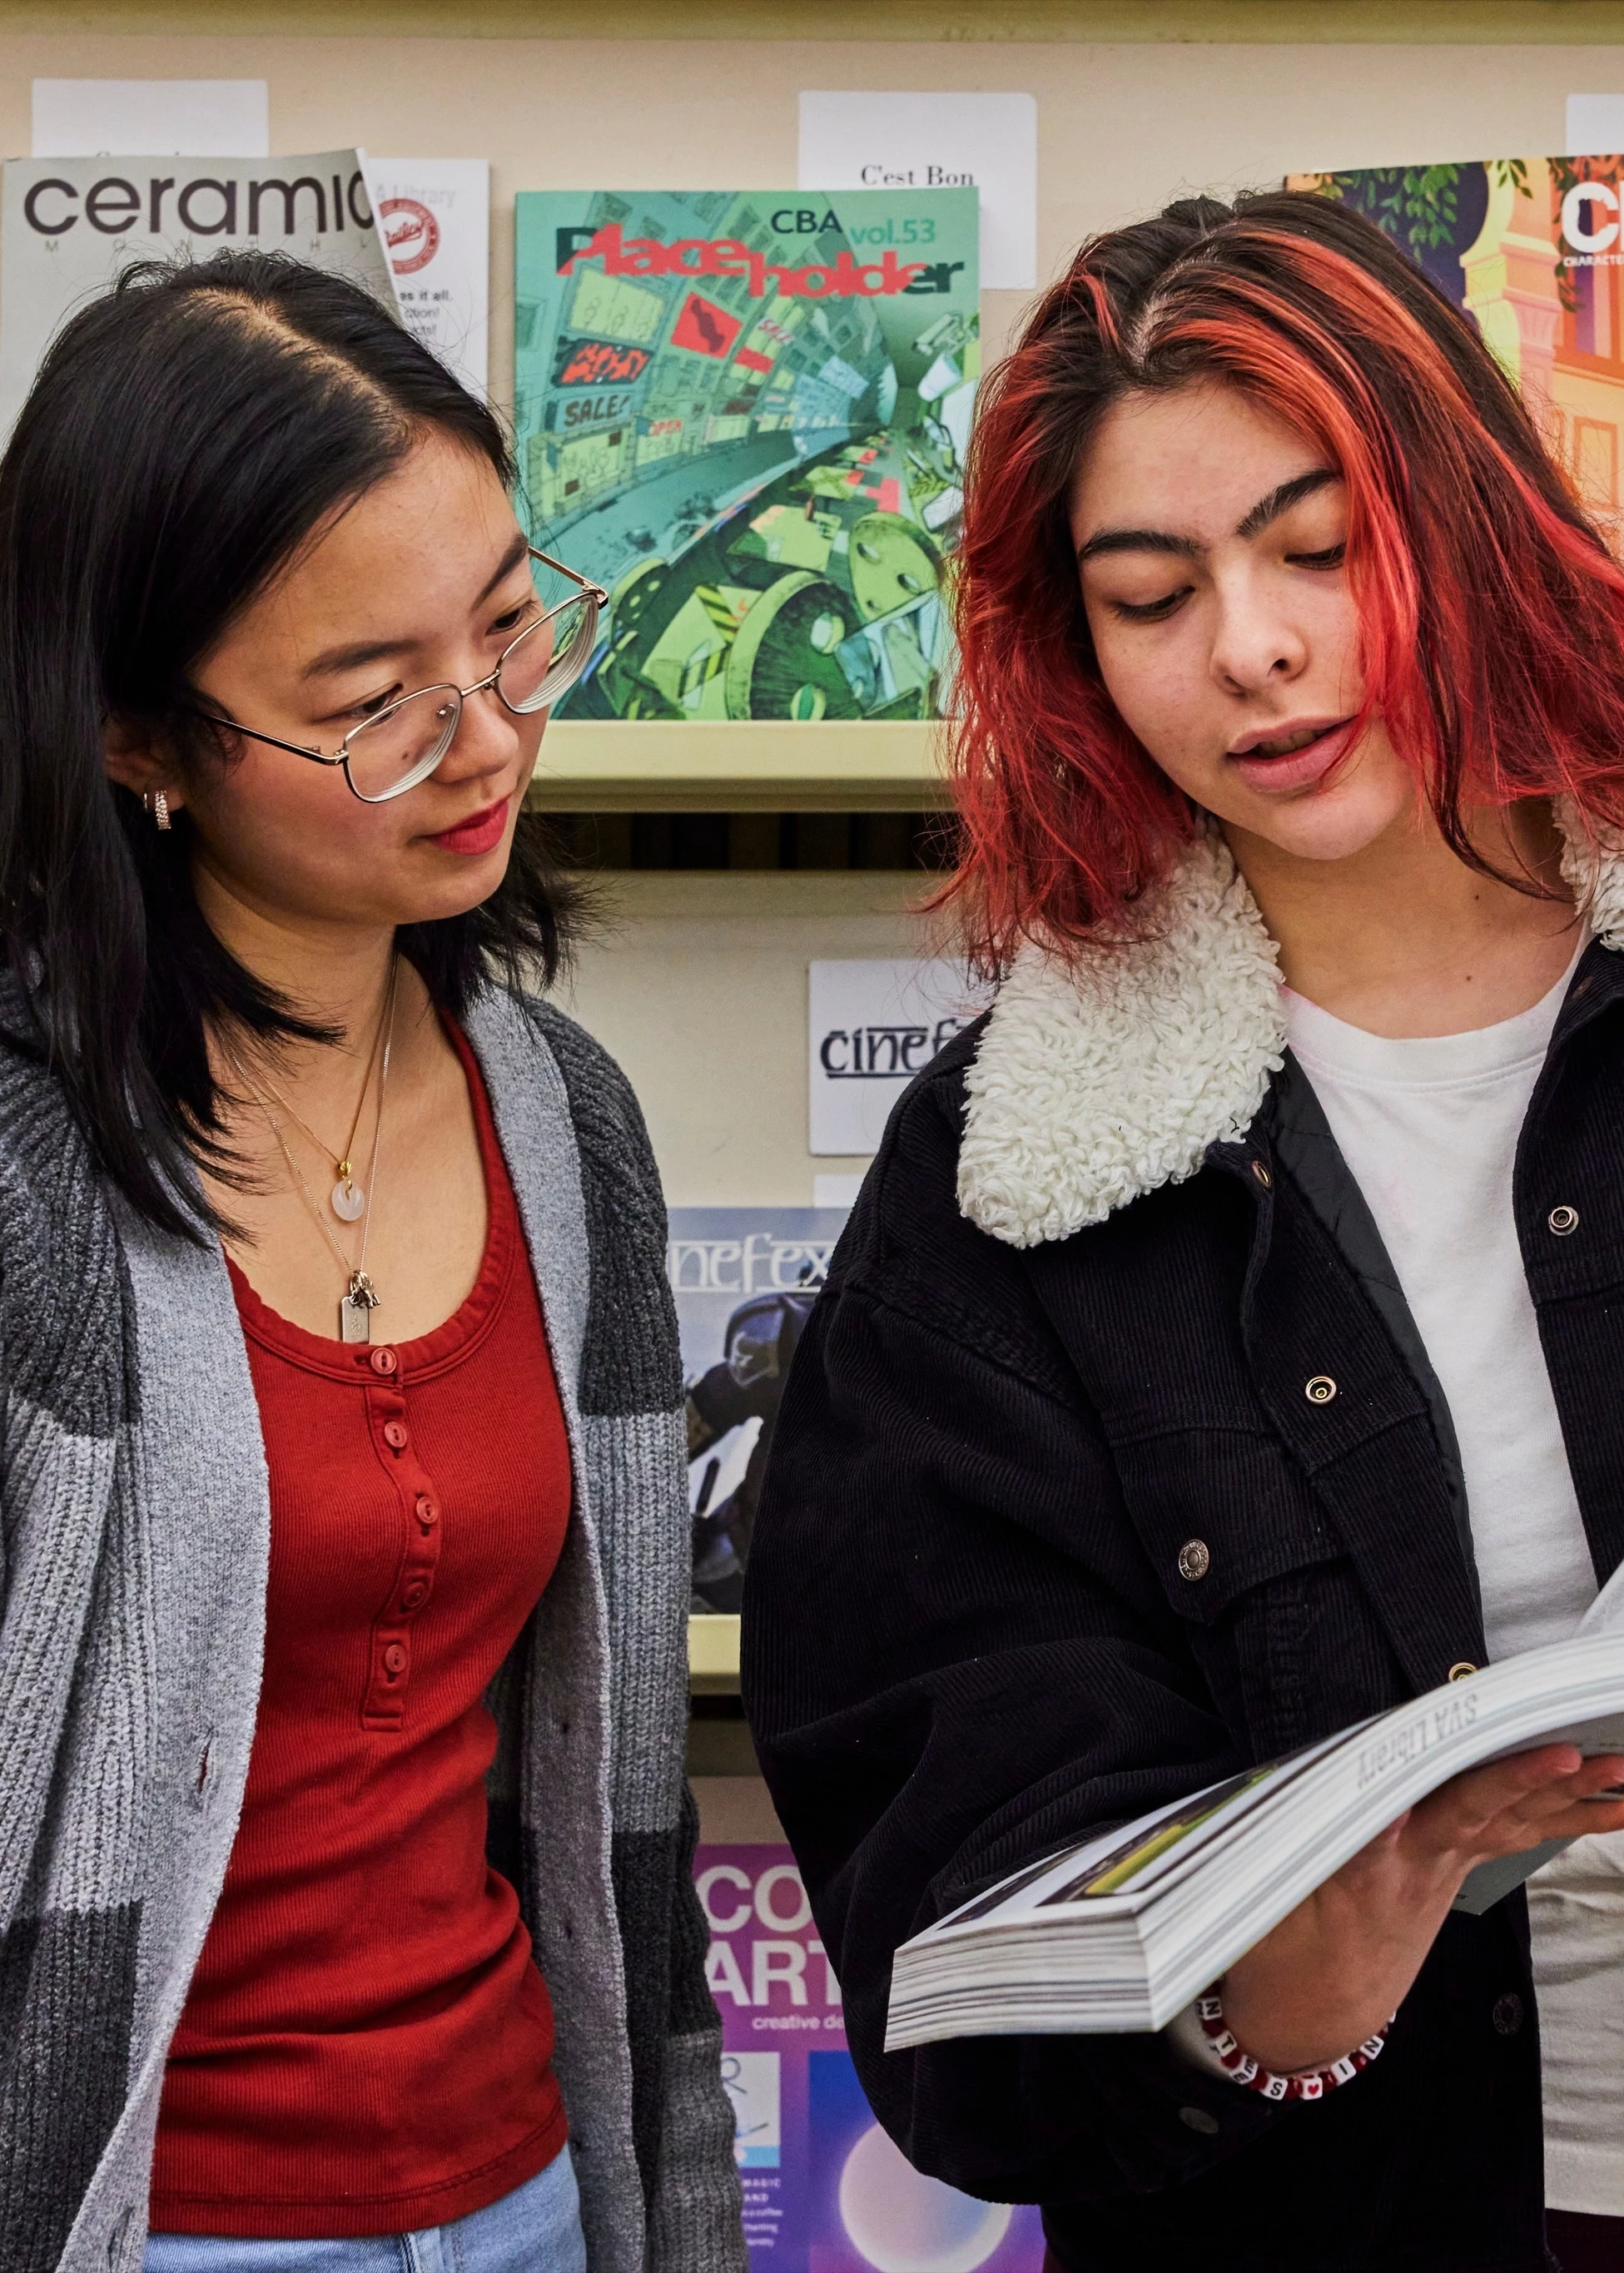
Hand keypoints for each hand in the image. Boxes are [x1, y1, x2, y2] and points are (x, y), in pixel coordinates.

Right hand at [1221, 1745, 1623, 2072]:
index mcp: (1364, 1872)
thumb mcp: (1273, 1901)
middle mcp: (1416, 1867)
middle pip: (1473, 1815)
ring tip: (1619, 1772)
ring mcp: (1444, 1871)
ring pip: (1510, 1825)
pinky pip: (1518, 1838)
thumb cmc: (1289, 1948)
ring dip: (1568, 1798)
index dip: (1405, 1800)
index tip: (1451, 1773)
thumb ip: (1302, 1846)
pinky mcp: (1454, 1872)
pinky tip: (1610, 1806)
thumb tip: (1354, 1803)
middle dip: (1524, 1783)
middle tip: (1574, 1756)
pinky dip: (1565, 1818)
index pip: (1395, 1821)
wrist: (1317, 2012)